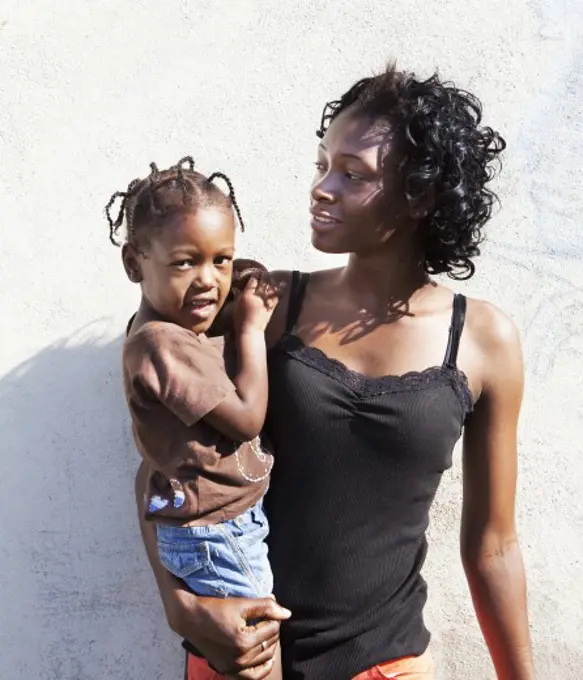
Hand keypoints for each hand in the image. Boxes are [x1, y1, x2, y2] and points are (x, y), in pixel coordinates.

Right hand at [167, 591, 290, 678]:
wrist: (191, 618)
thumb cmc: (215, 608)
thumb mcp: (241, 603)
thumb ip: (265, 607)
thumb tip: (287, 613)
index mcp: (244, 641)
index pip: (272, 629)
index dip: (274, 617)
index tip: (270, 609)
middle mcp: (239, 658)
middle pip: (270, 643)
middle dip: (272, 629)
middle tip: (267, 618)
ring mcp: (233, 667)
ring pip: (264, 658)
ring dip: (269, 644)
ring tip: (265, 632)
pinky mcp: (227, 670)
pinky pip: (253, 675)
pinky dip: (262, 666)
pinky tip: (267, 656)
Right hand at [234, 275, 278, 333]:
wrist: (250, 330)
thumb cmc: (240, 319)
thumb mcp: (236, 306)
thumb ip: (238, 296)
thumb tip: (239, 288)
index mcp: (247, 295)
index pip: (252, 281)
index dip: (255, 275)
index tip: (256, 272)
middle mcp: (257, 296)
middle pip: (262, 282)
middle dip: (264, 275)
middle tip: (264, 272)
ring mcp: (265, 301)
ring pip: (270, 287)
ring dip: (271, 280)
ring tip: (271, 277)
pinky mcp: (272, 306)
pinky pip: (278, 295)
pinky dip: (280, 289)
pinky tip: (282, 283)